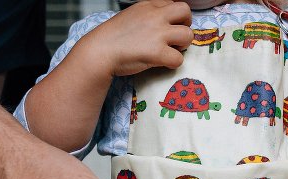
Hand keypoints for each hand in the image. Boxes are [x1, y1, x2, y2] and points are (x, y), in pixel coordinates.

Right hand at [78, 0, 193, 78]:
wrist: (99, 51)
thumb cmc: (112, 38)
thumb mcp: (131, 16)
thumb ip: (148, 16)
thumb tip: (162, 24)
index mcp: (148, 6)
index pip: (173, 4)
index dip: (174, 18)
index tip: (167, 28)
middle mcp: (155, 16)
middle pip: (185, 12)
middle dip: (186, 25)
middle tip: (176, 38)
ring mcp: (158, 34)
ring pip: (188, 35)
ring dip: (182, 46)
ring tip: (170, 51)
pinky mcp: (158, 53)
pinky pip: (179, 59)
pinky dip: (173, 63)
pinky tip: (162, 63)